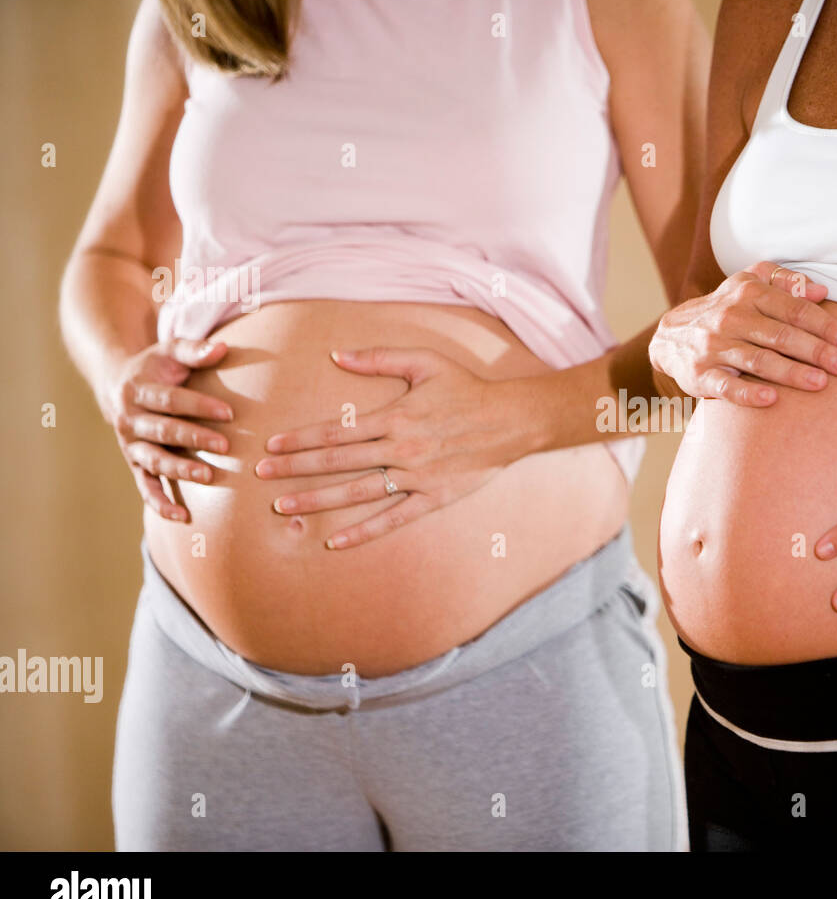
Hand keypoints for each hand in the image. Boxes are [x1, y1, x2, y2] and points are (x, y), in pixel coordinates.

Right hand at [105, 338, 232, 521]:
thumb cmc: (155, 368)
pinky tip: (179, 516)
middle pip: (163, 431)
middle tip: (225, 444)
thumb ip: (194, 350)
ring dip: (179, 470)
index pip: (171, 400)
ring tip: (207, 476)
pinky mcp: (134, 463)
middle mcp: (130, 419)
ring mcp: (131, 444)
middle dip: (194, 438)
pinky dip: (159, 502)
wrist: (118, 385)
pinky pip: (144, 486)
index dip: (199, 405)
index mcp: (138, 391)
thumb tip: (222, 349)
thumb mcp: (170, 352)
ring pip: (154, 460)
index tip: (229, 411)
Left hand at [255, 347, 525, 549]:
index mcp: (394, 417)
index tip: (271, 446)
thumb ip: (379, 358)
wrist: (513, 420)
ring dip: (317, 502)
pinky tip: (335, 542)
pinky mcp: (433, 497)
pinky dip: (363, 532)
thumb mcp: (425, 361)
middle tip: (261, 478)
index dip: (300, 439)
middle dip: (294, 470)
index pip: (335, 432)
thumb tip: (336, 355)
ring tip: (283, 510)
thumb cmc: (468, 388)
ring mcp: (416, 477)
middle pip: (336, 463)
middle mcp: (400, 449)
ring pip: (356, 493)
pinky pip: (393, 519)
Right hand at [650, 261, 836, 405]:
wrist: (670, 336)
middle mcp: (731, 317)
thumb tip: (821, 290)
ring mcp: (714, 346)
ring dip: (791, 373)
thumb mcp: (748, 283)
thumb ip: (785, 281)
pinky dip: (748, 394)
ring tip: (820, 383)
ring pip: (758, 360)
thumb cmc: (723, 310)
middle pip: (781, 335)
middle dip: (817, 351)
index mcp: (748, 293)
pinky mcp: (700, 374)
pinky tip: (771, 400)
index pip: (794, 309)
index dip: (826, 326)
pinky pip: (726, 386)